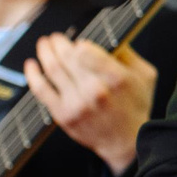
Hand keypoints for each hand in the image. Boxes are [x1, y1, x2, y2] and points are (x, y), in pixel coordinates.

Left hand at [26, 34, 157, 173]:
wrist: (126, 141)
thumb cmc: (135, 105)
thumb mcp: (144, 76)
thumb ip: (128, 54)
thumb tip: (107, 36)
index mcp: (117, 78)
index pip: (87, 52)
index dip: (79, 43)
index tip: (79, 42)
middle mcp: (96, 91)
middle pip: (67, 57)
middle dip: (58, 43)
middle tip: (56, 38)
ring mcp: (77, 104)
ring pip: (53, 70)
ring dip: (45, 52)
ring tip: (44, 44)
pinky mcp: (63, 114)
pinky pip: (41, 90)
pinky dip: (33, 74)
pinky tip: (31, 64)